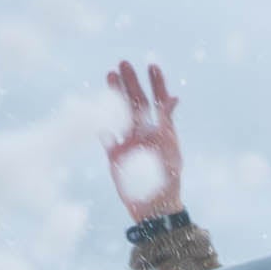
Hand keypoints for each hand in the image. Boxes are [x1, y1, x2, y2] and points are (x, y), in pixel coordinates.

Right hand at [103, 59, 185, 220]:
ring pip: (119, 113)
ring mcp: (128, 143)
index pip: (158, 101)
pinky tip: (97, 110)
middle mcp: (144, 133)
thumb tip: (173, 98)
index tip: (152, 66)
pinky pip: (107, 137)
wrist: (154, 206)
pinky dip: (102, 124)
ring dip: (114, 96)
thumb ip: (167, 122)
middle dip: (131, 82)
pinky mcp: (115, 156)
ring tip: (109, 75)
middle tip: (123, 63)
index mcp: (161, 130)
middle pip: (136, 102)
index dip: (156, 83)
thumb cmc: (167, 177)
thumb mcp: (170, 147)